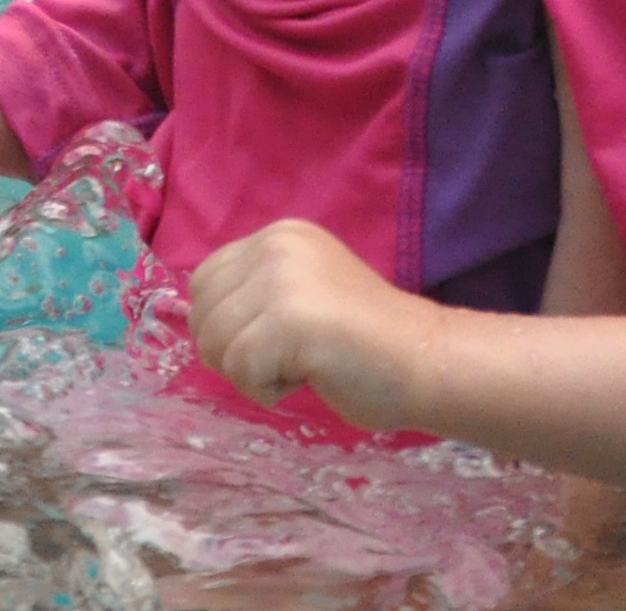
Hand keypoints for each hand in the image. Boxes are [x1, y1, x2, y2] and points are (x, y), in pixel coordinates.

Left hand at [185, 218, 446, 432]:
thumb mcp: (302, 292)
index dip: (227, 324)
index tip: (274, 340)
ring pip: (216, 345)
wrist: (424, 360)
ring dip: (252, 373)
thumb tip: (201, 322)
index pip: (205, 281)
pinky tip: (307, 377)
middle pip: (203, 315)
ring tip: (301, 364)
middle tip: (288, 357)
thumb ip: (256, 292)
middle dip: (234, 351)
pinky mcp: (288, 319)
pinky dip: (266, 390)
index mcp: (279, 235)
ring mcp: (281, 279)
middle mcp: (276, 245)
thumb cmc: (364, 342)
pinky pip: (240, 370)